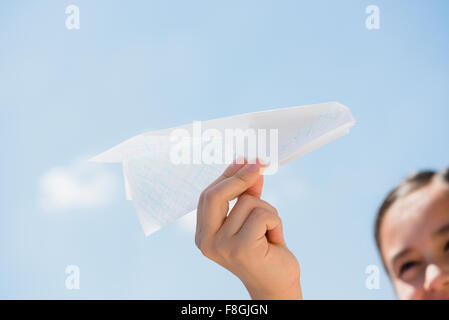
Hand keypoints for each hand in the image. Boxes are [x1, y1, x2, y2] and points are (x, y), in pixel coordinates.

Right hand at [195, 158, 301, 299]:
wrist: (277, 285)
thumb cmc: (264, 250)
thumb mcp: (253, 218)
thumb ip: (248, 194)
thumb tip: (250, 166)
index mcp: (203, 234)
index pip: (208, 195)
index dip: (227, 175)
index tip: (244, 161)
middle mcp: (207, 241)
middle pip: (216, 194)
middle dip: (240, 177)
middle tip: (260, 165)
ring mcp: (222, 246)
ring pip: (247, 202)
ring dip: (268, 210)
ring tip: (270, 231)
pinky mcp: (241, 249)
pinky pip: (262, 215)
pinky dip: (275, 222)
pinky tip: (275, 239)